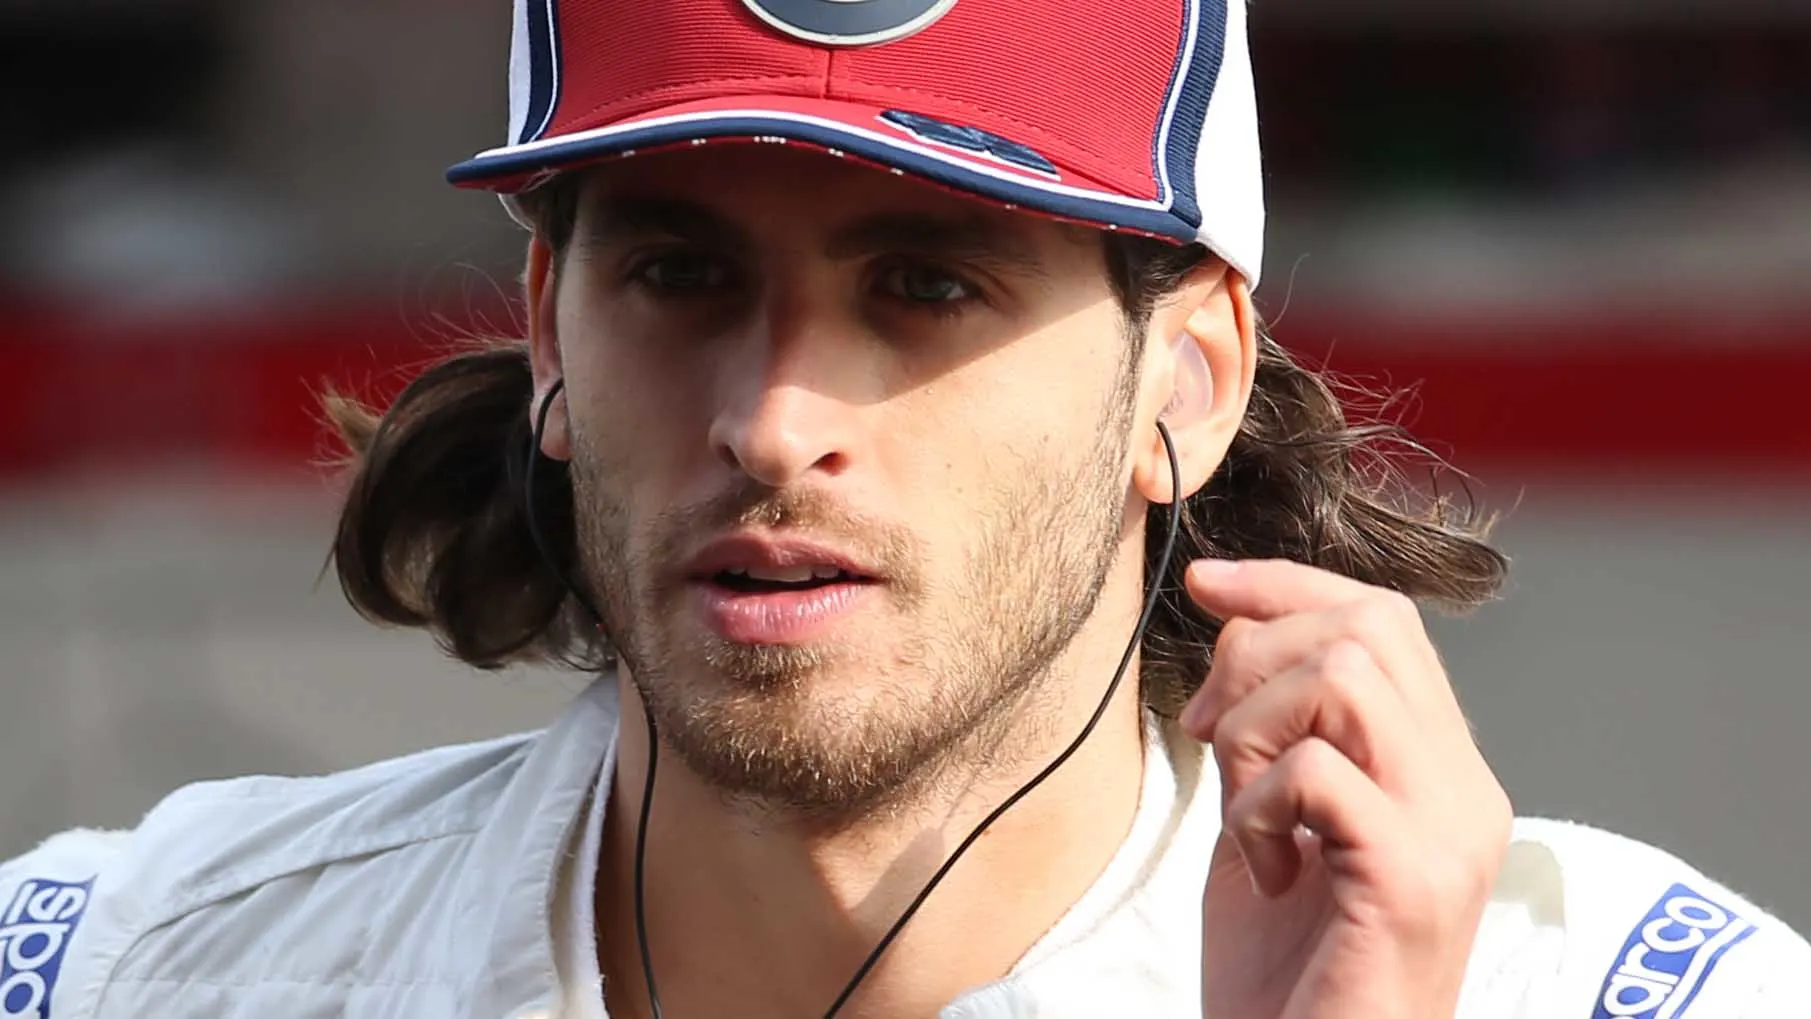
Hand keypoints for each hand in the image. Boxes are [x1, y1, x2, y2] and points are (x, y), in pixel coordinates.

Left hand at [1179, 559, 1511, 1018]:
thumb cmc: (1285, 972)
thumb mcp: (1271, 820)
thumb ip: (1273, 729)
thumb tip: (1233, 620)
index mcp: (1440, 771)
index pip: (1384, 620)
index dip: (1287, 584)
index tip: (1205, 585)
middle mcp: (1467, 791)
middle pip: (1369, 627)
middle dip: (1256, 650)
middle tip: (1203, 730)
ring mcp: (1450, 833)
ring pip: (1344, 677)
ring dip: (1252, 726)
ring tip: (1243, 811)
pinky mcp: (1412, 880)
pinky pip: (1316, 769)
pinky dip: (1255, 805)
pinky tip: (1262, 870)